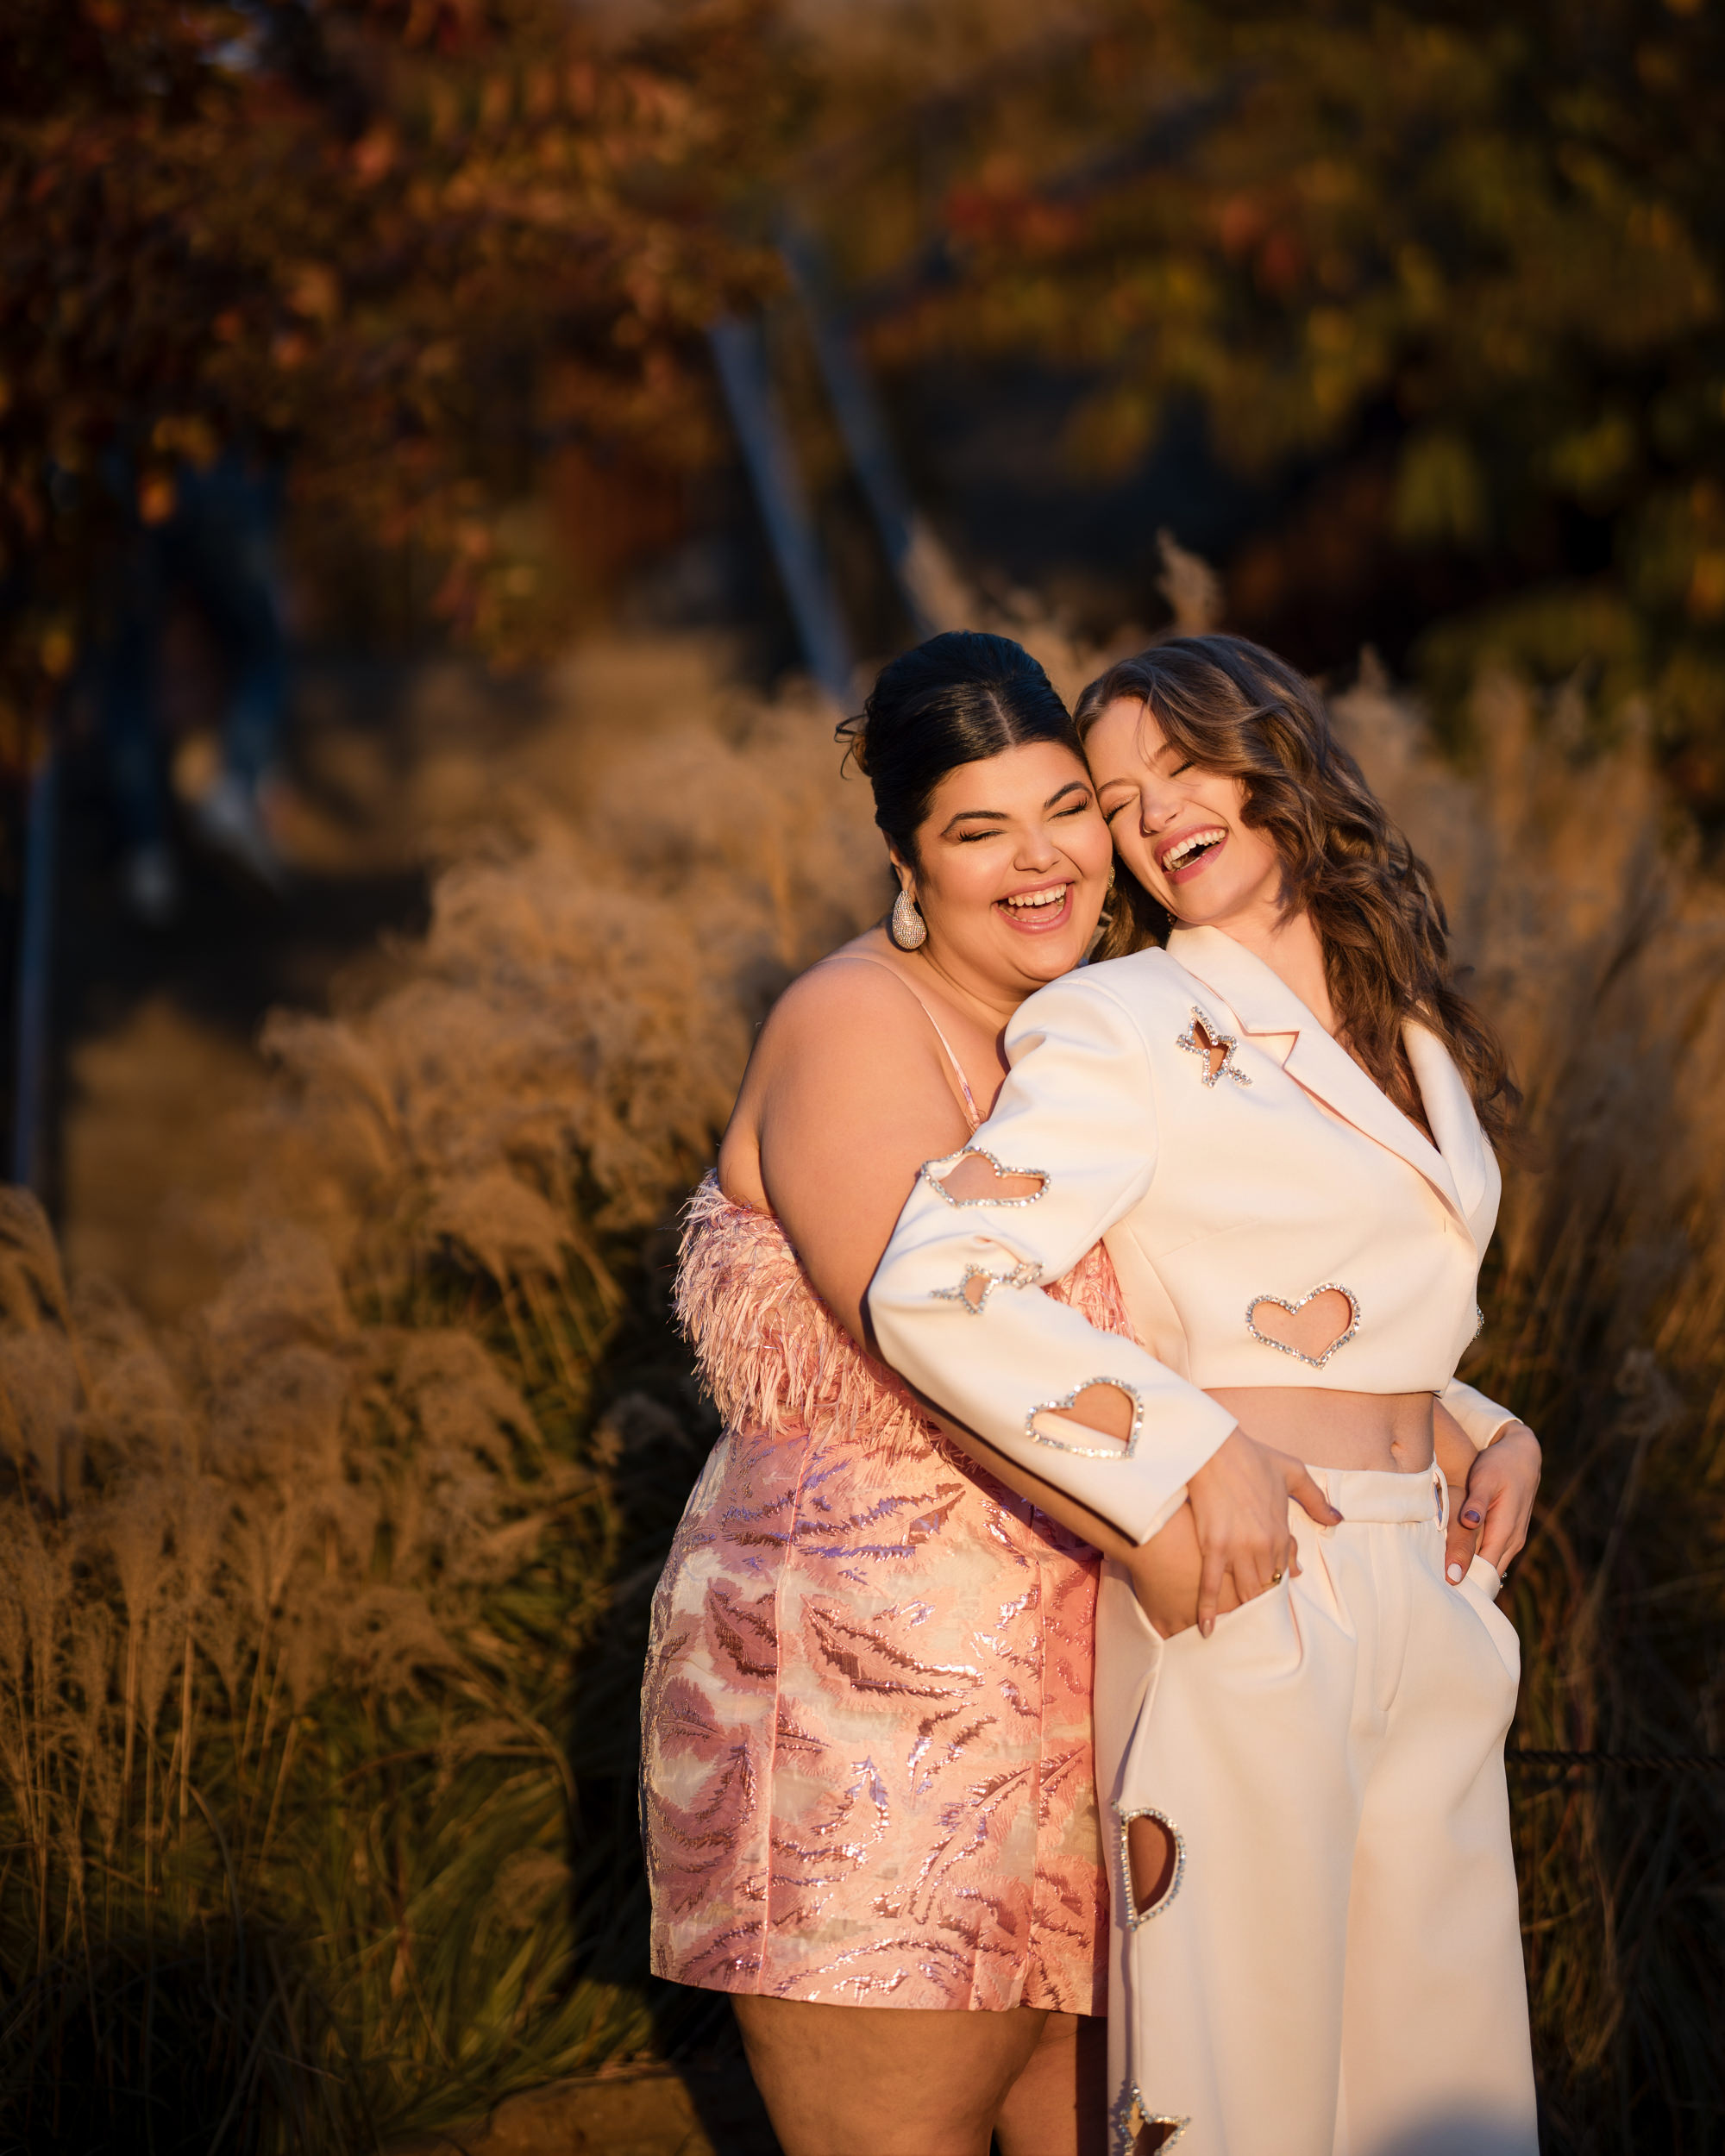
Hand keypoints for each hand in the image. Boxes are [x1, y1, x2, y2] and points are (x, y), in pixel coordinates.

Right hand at [1186, 1429, 1342, 1637]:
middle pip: (1263, 1586)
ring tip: (1237, 1629)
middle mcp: (1263, 1546)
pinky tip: (1208, 1629)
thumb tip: (1337, 1520)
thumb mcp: (1294, 1473)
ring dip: (1240, 1610)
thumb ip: (1317, 1500)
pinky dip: (1209, 1609)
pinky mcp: (1213, 1546)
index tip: (1270, 1594)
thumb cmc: (1253, 1456)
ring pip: (1243, 1591)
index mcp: (1281, 1531)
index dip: (1276, 1583)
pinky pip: (1210, 1585)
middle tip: (1255, 1622)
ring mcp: (1237, 1548)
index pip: (1283, 1570)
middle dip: (1259, 1602)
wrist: (1216, 1447)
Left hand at [1445, 1422, 1540, 1587]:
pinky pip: (1492, 1557)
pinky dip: (1476, 1564)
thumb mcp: (1485, 1479)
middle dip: (1467, 1583)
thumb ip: (1477, 1503)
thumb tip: (1468, 1522)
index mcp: (1506, 1529)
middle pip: (1489, 1574)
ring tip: (1441, 1585)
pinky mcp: (1508, 1535)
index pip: (1485, 1568)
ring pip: (1491, 1568)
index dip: (1466, 1579)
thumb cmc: (1500, 1465)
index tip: (1442, 1589)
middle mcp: (1512, 1540)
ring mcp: (1513, 1540)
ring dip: (1472, 1575)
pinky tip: (1455, 1565)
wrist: (1523, 1456)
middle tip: (1436, 1593)